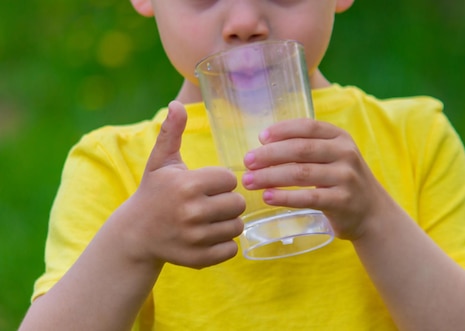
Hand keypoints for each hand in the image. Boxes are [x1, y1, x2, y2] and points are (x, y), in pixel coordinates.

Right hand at [115, 101, 244, 268]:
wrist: (135, 234)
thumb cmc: (154, 192)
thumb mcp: (161, 162)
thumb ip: (172, 132)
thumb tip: (177, 103)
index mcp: (187, 185)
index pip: (230, 179)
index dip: (220, 181)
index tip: (204, 185)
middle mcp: (192, 212)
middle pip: (238, 204)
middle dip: (227, 202)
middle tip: (209, 203)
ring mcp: (195, 238)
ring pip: (237, 227)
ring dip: (227, 223)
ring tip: (209, 219)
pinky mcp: (199, 259)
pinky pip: (232, 249)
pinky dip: (224, 244)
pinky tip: (208, 236)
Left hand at [241, 118, 392, 239]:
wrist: (372, 213)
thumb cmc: (343, 181)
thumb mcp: (334, 156)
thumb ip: (308, 148)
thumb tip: (264, 145)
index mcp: (340, 137)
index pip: (308, 126)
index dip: (282, 130)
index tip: (261, 138)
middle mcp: (345, 154)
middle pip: (300, 149)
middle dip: (269, 155)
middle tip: (247, 162)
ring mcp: (346, 178)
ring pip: (301, 174)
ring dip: (270, 177)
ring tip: (249, 181)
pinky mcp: (342, 201)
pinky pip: (308, 198)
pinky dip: (285, 197)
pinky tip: (267, 197)